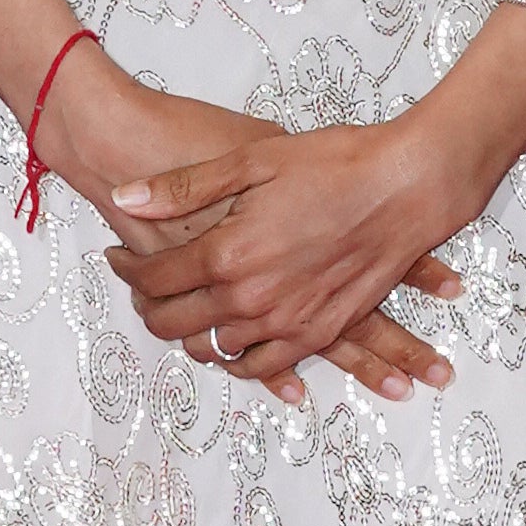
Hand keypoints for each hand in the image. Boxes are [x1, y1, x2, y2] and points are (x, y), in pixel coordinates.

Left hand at [38, 52, 461, 404]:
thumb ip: (182, 188)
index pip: (155, 279)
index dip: (127, 270)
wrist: (408, 186)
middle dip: (147, 308)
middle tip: (138, 290)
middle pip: (177, 323)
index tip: (116, 257)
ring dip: (188, 335)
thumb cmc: (333, 164)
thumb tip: (124, 198)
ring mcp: (289, 322)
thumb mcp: (252, 160)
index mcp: (229, 253)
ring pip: (217, 350)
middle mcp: (254, 298)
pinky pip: (265, 366)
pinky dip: (238, 362)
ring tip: (177, 313)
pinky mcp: (321, 332)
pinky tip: (228, 346)